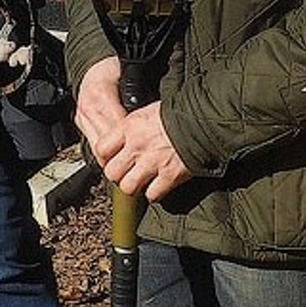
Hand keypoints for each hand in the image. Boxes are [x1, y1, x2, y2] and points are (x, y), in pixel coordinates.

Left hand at [75, 56, 192, 201]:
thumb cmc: (179, 111)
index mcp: (129, 127)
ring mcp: (153, 163)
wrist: (204, 119)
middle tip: (127, 172)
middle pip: (112, 172)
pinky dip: (155, 193)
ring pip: (128, 187)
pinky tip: (159, 185)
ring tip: (142, 181)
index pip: (101, 149)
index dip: (105, 156)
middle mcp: (137, 146)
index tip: (113, 157)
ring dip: (134, 186)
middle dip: (118, 175)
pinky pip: (152, 194)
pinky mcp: (169, 176)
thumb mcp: (148, 111)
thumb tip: (124, 133)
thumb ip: (133, 125)